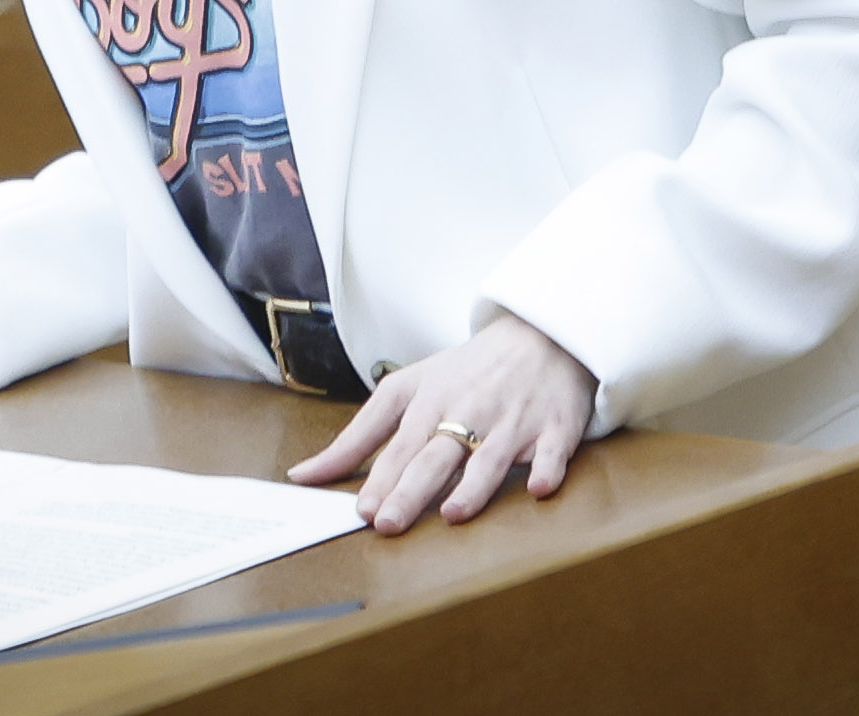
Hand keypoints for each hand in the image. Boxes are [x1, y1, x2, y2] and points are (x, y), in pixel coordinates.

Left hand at [286, 312, 596, 534]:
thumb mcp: (408, 388)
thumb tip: (304, 474)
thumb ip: (360, 435)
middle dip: (412, 488)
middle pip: (436, 453)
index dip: (381, 477)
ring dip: (473, 486)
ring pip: (490, 456)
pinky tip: (538, 488)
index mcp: (430, 399)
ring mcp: (513, 419)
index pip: (400, 443)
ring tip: (453, 514)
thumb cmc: (466, 370)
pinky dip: (546, 469)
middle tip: (389, 523)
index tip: (362, 510)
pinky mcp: (554, 426)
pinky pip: (552, 451)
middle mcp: (468, 409)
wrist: (538, 334)